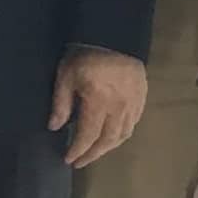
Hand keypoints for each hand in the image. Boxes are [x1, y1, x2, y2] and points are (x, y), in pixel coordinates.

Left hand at [48, 47, 148, 167]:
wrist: (116, 35)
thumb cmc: (86, 54)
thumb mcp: (66, 76)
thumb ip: (61, 104)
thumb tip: (55, 127)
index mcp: (99, 103)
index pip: (88, 136)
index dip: (78, 150)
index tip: (69, 159)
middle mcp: (119, 108)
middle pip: (107, 140)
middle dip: (92, 154)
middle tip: (80, 162)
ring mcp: (133, 104)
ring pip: (123, 134)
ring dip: (108, 147)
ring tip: (95, 152)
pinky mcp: (141, 97)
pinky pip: (133, 123)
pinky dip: (122, 134)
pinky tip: (114, 136)